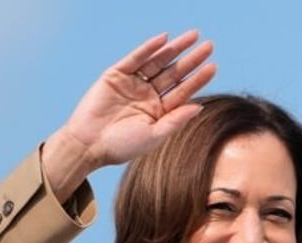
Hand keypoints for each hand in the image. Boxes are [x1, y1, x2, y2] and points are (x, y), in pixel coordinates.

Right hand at [43, 31, 215, 200]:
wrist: (88, 145)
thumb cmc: (120, 147)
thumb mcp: (153, 136)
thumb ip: (175, 120)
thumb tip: (199, 107)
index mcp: (158, 112)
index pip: (182, 92)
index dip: (198, 79)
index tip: (213, 67)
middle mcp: (147, 95)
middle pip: (174, 74)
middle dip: (191, 60)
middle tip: (209, 46)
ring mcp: (132, 84)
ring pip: (158, 62)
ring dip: (175, 49)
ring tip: (193, 36)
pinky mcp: (115, 75)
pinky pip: (135, 59)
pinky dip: (148, 48)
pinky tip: (163, 39)